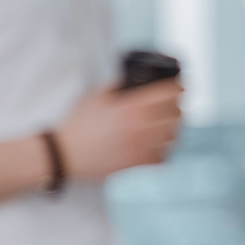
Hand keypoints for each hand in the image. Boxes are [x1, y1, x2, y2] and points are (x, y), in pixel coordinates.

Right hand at [55, 81, 181, 180]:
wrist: (65, 154)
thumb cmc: (79, 123)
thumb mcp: (97, 95)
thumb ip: (120, 86)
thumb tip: (137, 80)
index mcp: (133, 107)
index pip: (170, 93)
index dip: (179, 87)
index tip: (180, 86)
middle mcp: (142, 127)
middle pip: (177, 114)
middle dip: (177, 106)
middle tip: (173, 104)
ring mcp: (142, 147)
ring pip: (174, 136)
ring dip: (173, 127)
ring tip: (167, 124)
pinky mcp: (138, 164)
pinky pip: (164, 156)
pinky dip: (164, 148)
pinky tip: (157, 143)